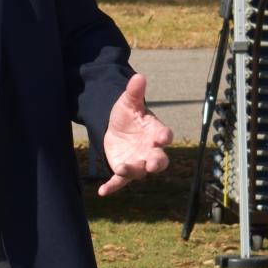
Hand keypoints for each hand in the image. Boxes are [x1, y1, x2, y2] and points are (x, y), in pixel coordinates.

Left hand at [97, 72, 171, 196]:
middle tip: (153, 164)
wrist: (117, 129)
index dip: (165, 135)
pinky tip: (102, 191)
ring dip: (133, 171)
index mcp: (155, 132)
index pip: (164, 134)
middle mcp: (150, 150)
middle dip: (157, 162)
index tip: (164, 136)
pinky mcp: (124, 170)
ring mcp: (138, 162)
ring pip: (140, 171)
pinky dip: (112, 187)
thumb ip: (134, 92)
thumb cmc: (129, 116)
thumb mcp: (128, 102)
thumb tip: (138, 76)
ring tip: (122, 169)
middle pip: (159, 160)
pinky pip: (120, 182)